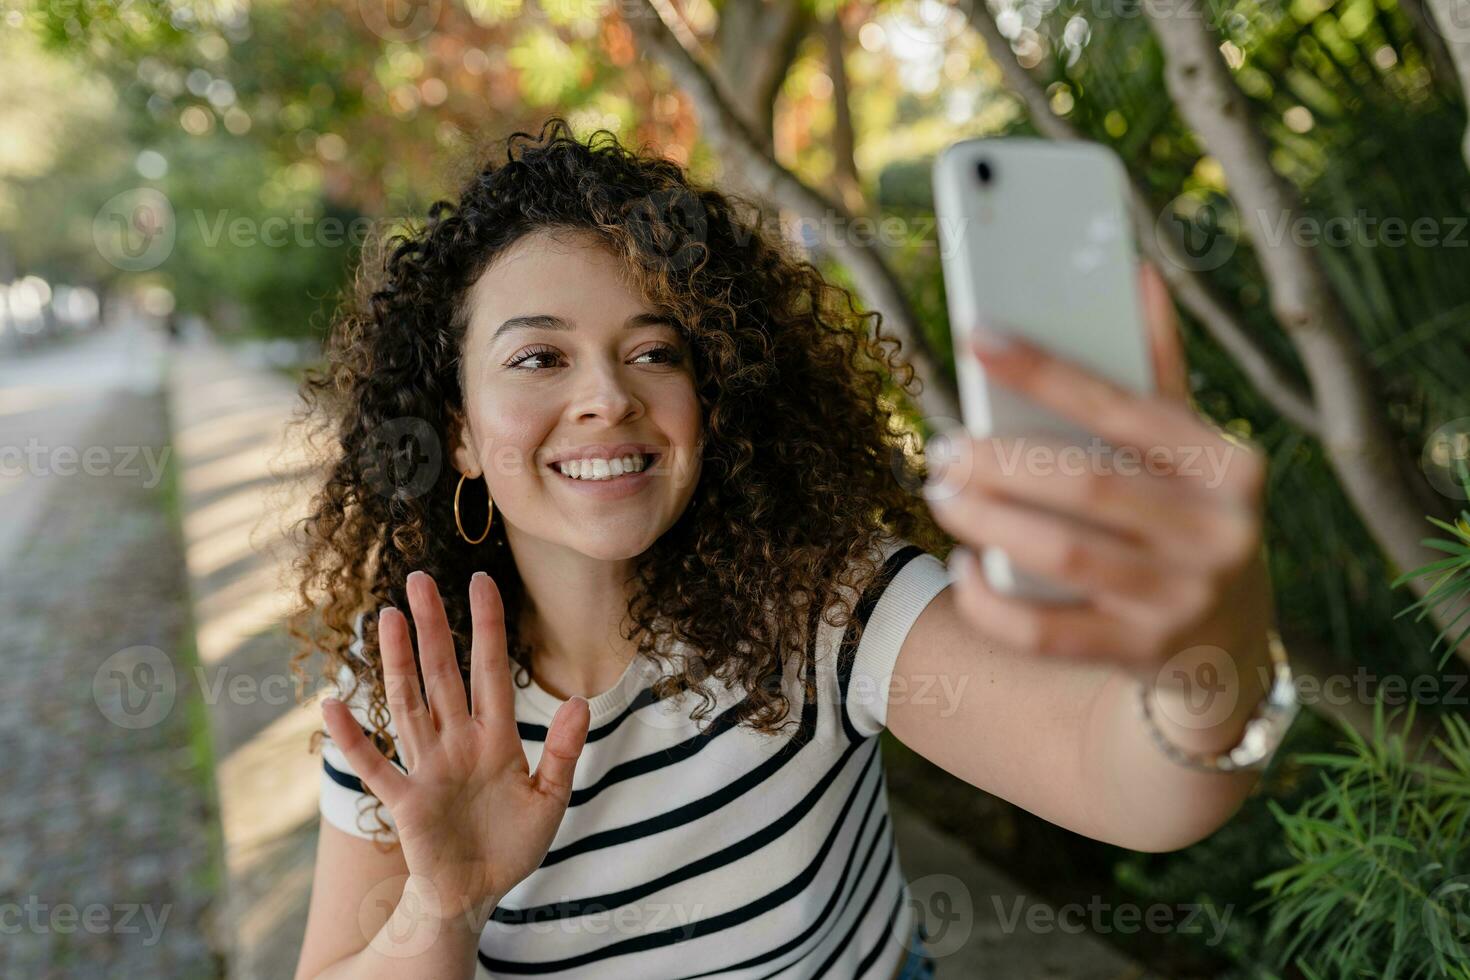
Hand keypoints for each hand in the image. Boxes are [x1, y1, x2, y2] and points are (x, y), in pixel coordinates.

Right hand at [322, 569, 589, 922]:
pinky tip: (334, 706)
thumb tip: (580, 701)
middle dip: (433, 626)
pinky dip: (354, 740)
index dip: (488, 627)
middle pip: (443, 674)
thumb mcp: (549, 798)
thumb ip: (562, 751)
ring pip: (409, 703)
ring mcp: (429, 767)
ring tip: (385, 616)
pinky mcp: (406, 802)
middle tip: (419, 578)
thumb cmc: (512, 845)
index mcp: (496, 738)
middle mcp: (458, 742)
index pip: (492, 671)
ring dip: (396, 661)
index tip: (481, 581)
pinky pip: (376, 767)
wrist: (477, 895)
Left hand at [923, 261, 1272, 682]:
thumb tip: (1133, 271)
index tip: (974, 338)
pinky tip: (964, 567)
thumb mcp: (1190, 454)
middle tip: (943, 446)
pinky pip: (1045, 631)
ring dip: (986, 520)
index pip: (1121, 403)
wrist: (1225, 649)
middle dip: (999, 460)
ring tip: (943, 492)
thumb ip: (1157, 373)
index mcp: (1227, 464)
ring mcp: (1183, 599)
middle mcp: (1218, 532)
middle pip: (1084, 482)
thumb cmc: (1186, 521)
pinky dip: (992, 601)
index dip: (1043, 369)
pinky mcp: (1143, 655)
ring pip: (1061, 552)